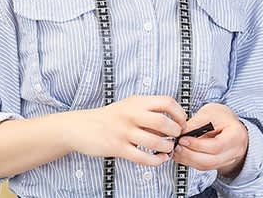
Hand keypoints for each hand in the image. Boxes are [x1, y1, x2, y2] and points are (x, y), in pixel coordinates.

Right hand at [67, 95, 187, 166]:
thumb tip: (172, 120)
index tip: (182, 122)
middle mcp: (131, 114)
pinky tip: (160, 159)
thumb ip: (147, 111)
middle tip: (176, 137)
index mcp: (136, 102)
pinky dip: (156, 161)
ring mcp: (124, 131)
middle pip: (163, 122)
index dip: (179, 113)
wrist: (80, 127)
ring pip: (155, 142)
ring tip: (168, 149)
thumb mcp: (127, 106)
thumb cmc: (108, 118)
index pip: (166, 102)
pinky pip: (143, 157)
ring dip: (167, 147)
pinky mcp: (118, 147)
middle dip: (175, 131)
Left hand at [172, 103, 248, 177]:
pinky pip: (203, 167)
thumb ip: (196, 123)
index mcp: (236, 135)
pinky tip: (181, 154)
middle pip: (211, 160)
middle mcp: (234, 151)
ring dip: (188, 159)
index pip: (217, 146)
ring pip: (206, 166)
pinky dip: (190, 162)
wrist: (230, 125)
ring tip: (176, 150)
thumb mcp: (210, 112)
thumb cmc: (222, 117)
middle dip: (190, 155)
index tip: (183, 139)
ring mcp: (227, 160)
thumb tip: (181, 132)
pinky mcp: (218, 164)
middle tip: (176, 146)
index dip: (198, 145)